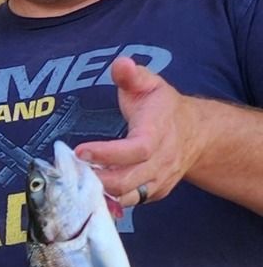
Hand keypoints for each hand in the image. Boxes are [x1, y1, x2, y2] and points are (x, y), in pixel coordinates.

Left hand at [79, 57, 199, 206]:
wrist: (195, 133)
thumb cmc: (164, 107)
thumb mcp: (151, 85)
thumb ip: (132, 75)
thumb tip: (121, 63)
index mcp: (157, 133)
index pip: (136, 150)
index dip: (107, 153)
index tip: (80, 151)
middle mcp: (160, 161)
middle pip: (128, 180)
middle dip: (96, 179)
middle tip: (70, 171)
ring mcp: (158, 180)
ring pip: (128, 196)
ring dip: (100, 193)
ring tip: (76, 181)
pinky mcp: (153, 192)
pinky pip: (130, 203)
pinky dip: (109, 202)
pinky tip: (88, 193)